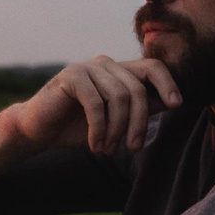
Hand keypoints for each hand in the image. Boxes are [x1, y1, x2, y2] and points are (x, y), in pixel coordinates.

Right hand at [11, 55, 181, 156]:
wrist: (38, 130)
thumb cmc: (77, 127)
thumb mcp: (116, 121)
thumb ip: (140, 109)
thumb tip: (172, 103)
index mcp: (119, 71)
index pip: (152, 67)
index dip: (168, 83)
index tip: (176, 105)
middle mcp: (106, 64)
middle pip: (137, 89)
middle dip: (138, 123)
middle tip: (133, 148)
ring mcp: (88, 67)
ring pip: (119, 97)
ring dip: (116, 130)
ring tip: (108, 150)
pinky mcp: (71, 76)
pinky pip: (96, 104)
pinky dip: (99, 128)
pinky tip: (95, 144)